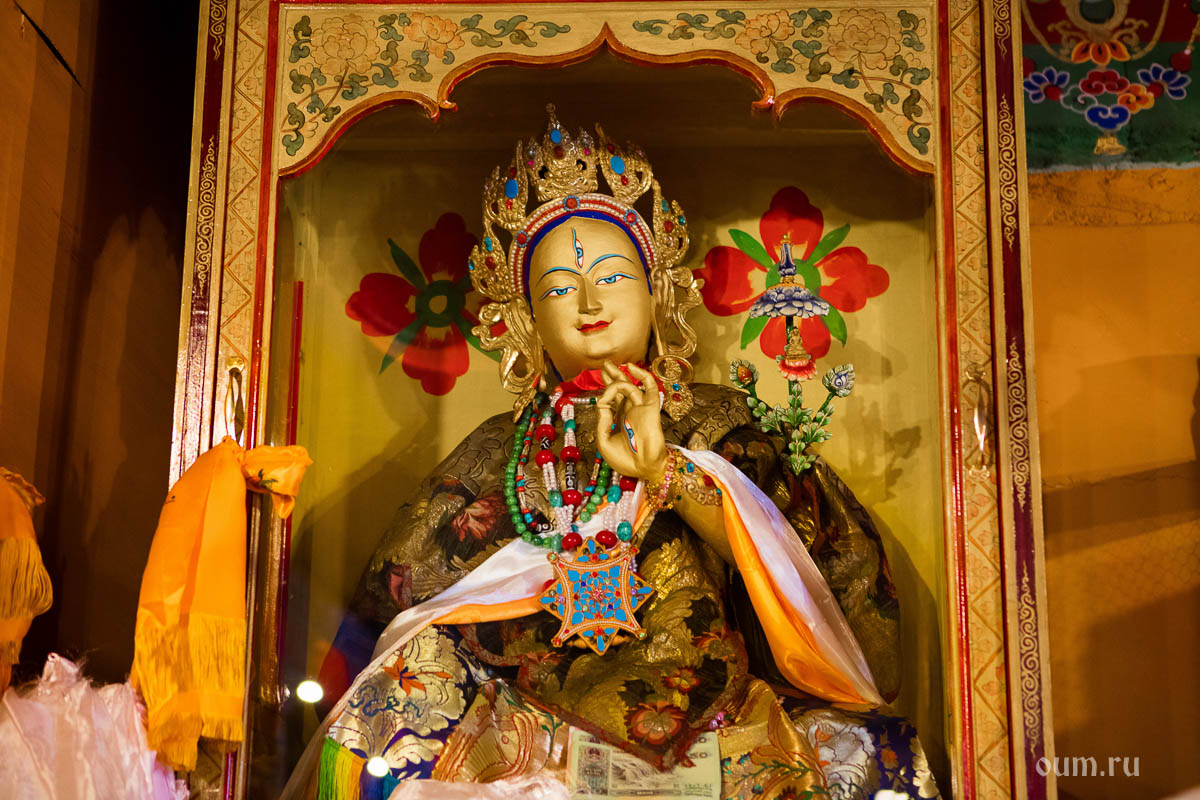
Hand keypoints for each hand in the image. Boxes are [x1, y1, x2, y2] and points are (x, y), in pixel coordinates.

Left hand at [596, 362, 666, 483]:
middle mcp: (630, 411)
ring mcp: (641, 408)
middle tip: (605, 364)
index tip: (601, 401)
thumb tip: (601, 402)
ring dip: (618, 377)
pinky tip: (631, 368)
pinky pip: (648, 387)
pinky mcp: (651, 407)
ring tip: (609, 367)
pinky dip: (641, 376)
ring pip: (630, 386)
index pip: (612, 399)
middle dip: (612, 375)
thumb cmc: (625, 460)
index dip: (605, 391)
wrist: (644, 469)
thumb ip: (602, 421)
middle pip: (621, 388)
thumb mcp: (604, 442)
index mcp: (620, 419)